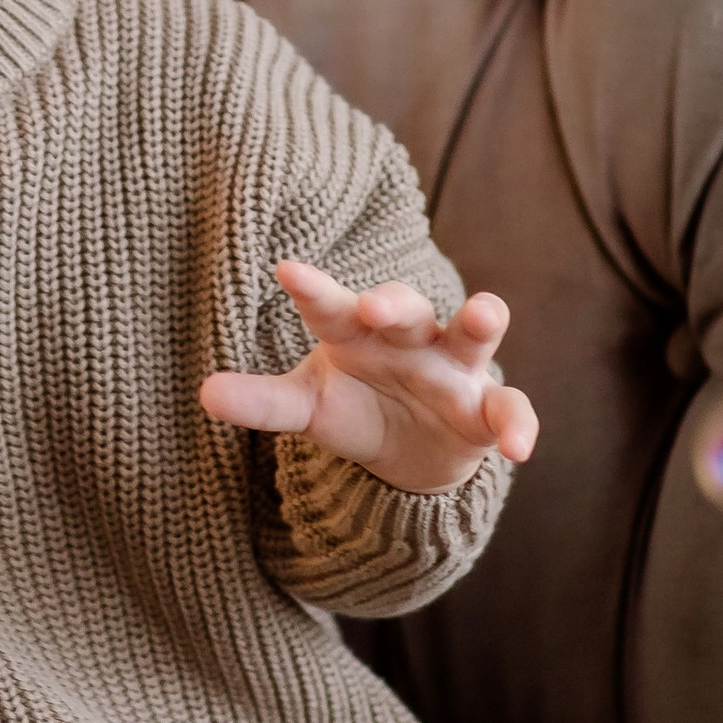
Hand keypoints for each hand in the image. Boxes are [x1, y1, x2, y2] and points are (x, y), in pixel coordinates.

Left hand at [201, 262, 537, 495]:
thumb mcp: (306, 408)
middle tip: (373, 305)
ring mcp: (453, 370)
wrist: (409, 451)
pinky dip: (517, 424)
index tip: (285, 270)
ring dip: (481, 319)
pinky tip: (519, 449)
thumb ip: (262, 401)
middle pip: (405, 307)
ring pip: (471, 334)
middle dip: (392, 302)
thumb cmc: (353, 407)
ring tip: (486, 311)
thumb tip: (203, 394)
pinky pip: (509, 407)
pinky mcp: (484, 410)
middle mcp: (409, 339)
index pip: (331, 305)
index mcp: (356, 332)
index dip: (312, 288)